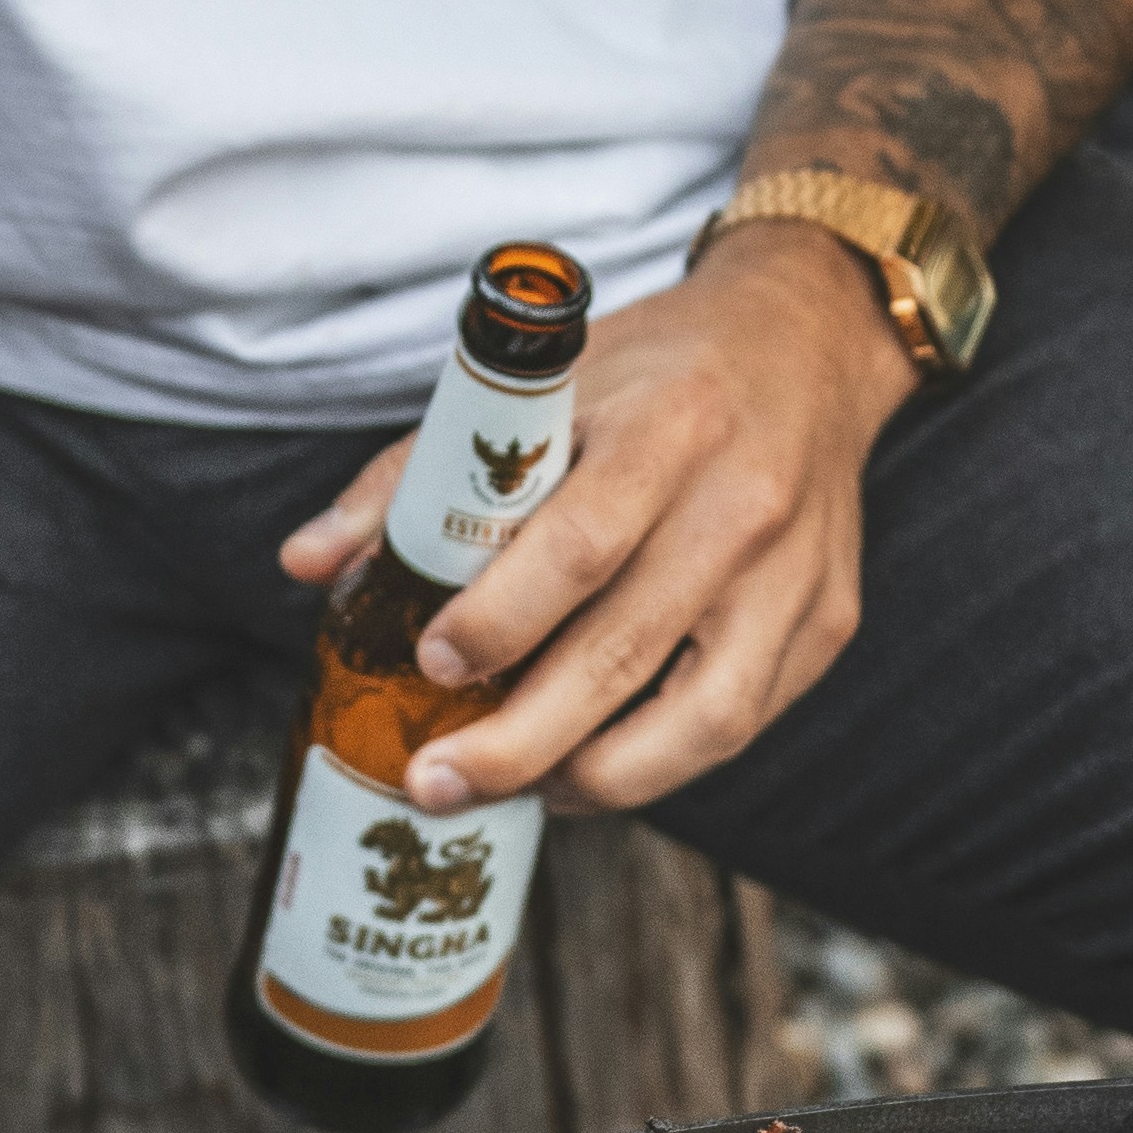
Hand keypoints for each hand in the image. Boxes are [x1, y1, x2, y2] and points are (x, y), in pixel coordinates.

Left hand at [278, 225, 920, 814]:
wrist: (809, 341)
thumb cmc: (655, 370)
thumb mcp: (539, 386)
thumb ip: (415, 473)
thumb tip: (307, 563)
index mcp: (668, 427)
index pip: (578, 546)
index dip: (498, 621)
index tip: (431, 664)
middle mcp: (743, 505)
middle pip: (624, 653)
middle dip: (517, 741)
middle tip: (435, 781)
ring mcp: (795, 576)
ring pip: (699, 722)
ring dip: (592, 778)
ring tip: (514, 791)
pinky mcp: (826, 622)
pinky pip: (736, 724)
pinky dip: (656, 766)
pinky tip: (587, 770)